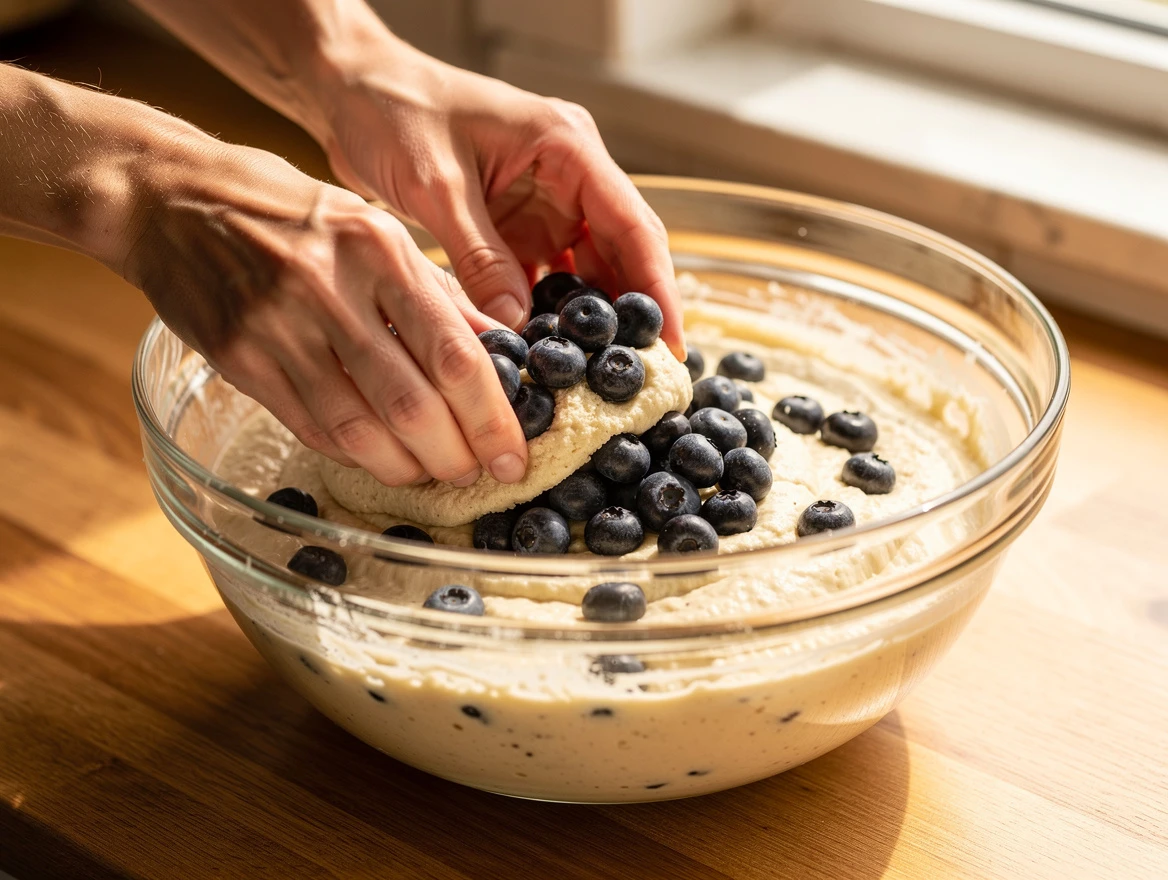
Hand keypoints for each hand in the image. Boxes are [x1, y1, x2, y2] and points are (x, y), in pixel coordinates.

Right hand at [124, 137, 529, 486]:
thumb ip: (436, 291)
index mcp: (380, 251)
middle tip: (478, 473)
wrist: (171, 197)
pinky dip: (354, 453)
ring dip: (406, 466)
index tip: (513, 454)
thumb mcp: (374, 227)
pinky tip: (379, 458)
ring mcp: (280, 329)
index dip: (492, 417)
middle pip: (412, 404)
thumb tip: (498, 348)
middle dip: (455, 455)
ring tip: (431, 473)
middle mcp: (331, 291)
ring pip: (359, 429)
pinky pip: (310, 427)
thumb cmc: (290, 210)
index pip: (453, 354)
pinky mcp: (240, 360)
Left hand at [314, 37, 685, 355]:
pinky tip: (545, 351)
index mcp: (566, 146)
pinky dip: (546, 313)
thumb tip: (515, 325)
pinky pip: (544, 277)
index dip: (656, 287)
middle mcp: (567, 175)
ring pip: (585, 270)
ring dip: (587, 320)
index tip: (669, 341)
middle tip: (639, 375)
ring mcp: (544, 202)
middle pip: (619, 252)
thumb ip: (480, 256)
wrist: (351, 92)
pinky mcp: (516, 226)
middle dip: (630, 312)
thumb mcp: (438, 186)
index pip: (631, 223)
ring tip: (594, 375)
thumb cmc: (395, 112)